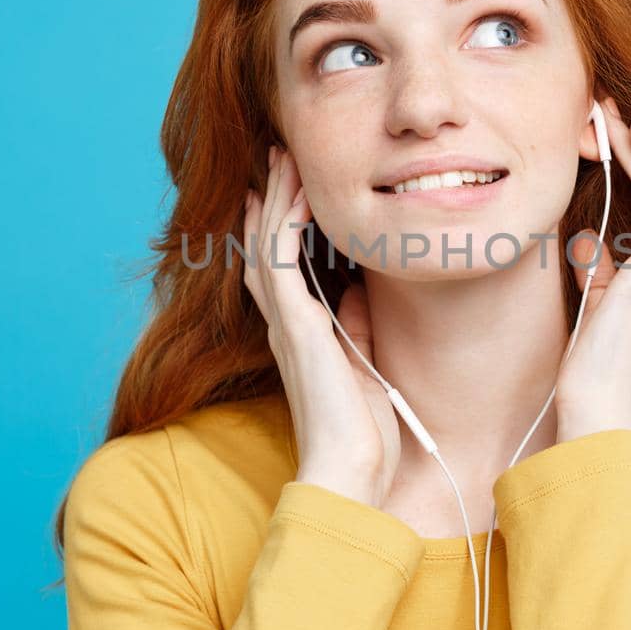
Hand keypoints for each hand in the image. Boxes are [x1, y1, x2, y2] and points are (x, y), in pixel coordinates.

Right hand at [242, 144, 403, 506]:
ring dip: (275, 199)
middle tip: (278, 158)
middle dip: (272, 199)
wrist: (351, 472)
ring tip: (282, 160)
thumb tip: (359, 291)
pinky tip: (300, 195)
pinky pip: (280, 260)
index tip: (283, 191)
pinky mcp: (295, 325)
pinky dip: (286, 223)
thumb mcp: (364, 367)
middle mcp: (285, 325)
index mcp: (300, 336)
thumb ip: (356, 327)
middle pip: (266, 246)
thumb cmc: (361, 434)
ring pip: (267, 244)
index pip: (279, 269)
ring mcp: (286, 323)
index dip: (276, 227)